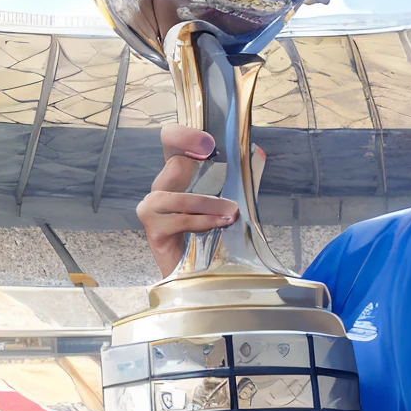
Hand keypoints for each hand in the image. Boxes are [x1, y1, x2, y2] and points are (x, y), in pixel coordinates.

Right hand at [136, 124, 236, 276]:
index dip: (185, 136)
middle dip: (201, 162)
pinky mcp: (154, 228)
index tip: (208, 143)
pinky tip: (220, 224)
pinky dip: (204, 221)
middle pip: (174, 162)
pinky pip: (181, 220)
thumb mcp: (223, 203)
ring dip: (210, 204)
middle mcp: (160, 187)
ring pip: (181, 198)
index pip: (170, 142)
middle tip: (229, 168)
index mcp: (175, 177)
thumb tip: (258, 153)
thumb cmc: (207, 237)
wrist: (191, 275)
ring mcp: (152, 208)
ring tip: (231, 211)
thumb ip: (239, 179)